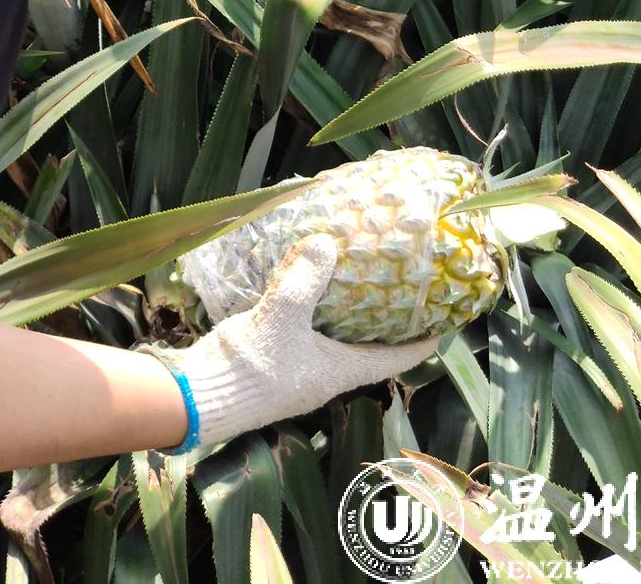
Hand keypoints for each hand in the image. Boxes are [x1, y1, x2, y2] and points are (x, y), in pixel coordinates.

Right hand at [135, 234, 441, 452]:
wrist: (196, 398)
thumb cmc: (250, 368)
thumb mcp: (282, 317)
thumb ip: (304, 280)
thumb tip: (326, 241)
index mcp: (338, 371)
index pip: (394, 358)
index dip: (421, 342)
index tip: (444, 323)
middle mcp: (323, 373)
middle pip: (365, 346)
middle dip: (382, 319)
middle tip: (398, 284)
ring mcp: (296, 368)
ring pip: (333, 336)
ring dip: (345, 310)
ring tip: (355, 274)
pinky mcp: (270, 358)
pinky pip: (303, 329)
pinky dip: (312, 306)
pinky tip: (305, 280)